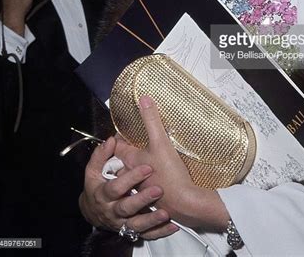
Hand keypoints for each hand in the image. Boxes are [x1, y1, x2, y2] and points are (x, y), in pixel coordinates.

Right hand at [79, 135, 178, 239]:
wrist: (93, 212)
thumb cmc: (96, 187)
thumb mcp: (93, 171)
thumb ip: (101, 155)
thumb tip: (111, 140)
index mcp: (103, 195)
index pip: (115, 187)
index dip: (130, 178)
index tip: (147, 168)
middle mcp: (112, 211)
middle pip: (126, 207)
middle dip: (142, 199)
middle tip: (158, 190)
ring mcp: (122, 223)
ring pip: (136, 225)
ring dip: (151, 219)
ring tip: (165, 213)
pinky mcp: (132, 231)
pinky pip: (146, 234)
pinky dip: (159, 231)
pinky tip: (172, 225)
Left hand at [114, 96, 229, 230]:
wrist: (186, 204)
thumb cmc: (169, 175)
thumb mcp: (160, 142)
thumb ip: (151, 120)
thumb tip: (143, 99)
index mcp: (131, 162)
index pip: (117, 146)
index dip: (119, 136)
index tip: (124, 128)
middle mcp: (134, 177)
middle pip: (125, 163)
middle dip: (129, 153)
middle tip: (137, 142)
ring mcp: (145, 189)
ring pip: (137, 176)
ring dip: (141, 168)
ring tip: (151, 158)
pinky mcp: (159, 198)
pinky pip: (151, 187)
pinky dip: (153, 181)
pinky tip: (164, 177)